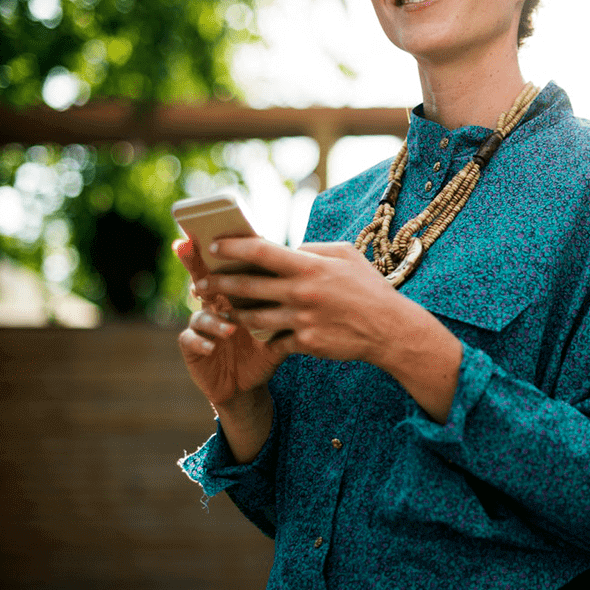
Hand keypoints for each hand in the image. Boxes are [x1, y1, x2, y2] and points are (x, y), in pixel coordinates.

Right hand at [174, 237, 286, 408]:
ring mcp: (201, 325)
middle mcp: (213, 304)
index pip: (226, 266)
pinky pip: (190, 339)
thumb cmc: (265, 349)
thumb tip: (312, 276)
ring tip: (230, 327)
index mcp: (234, 294)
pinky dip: (201, 341)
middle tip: (190, 250)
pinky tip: (212, 346)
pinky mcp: (193, 347)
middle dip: (194, 264)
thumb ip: (288, 303)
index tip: (213, 232)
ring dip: (213, 318)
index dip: (218, 249)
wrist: (248, 385)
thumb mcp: (279, 326)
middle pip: (201, 278)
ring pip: (200, 313)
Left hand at [200, 237, 406, 366]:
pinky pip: (274, 339)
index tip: (213, 246)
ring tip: (221, 309)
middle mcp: (300, 292)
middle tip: (200, 283)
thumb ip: (312, 250)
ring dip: (233, 313)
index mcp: (308, 266)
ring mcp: (301, 320)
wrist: (389, 329)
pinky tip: (254, 333)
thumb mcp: (345, 255)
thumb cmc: (368, 287)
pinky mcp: (305, 343)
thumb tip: (288, 249)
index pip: (260, 251)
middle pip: (246, 286)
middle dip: (218, 283)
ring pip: (253, 317)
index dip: (232, 247)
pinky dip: (264, 336)